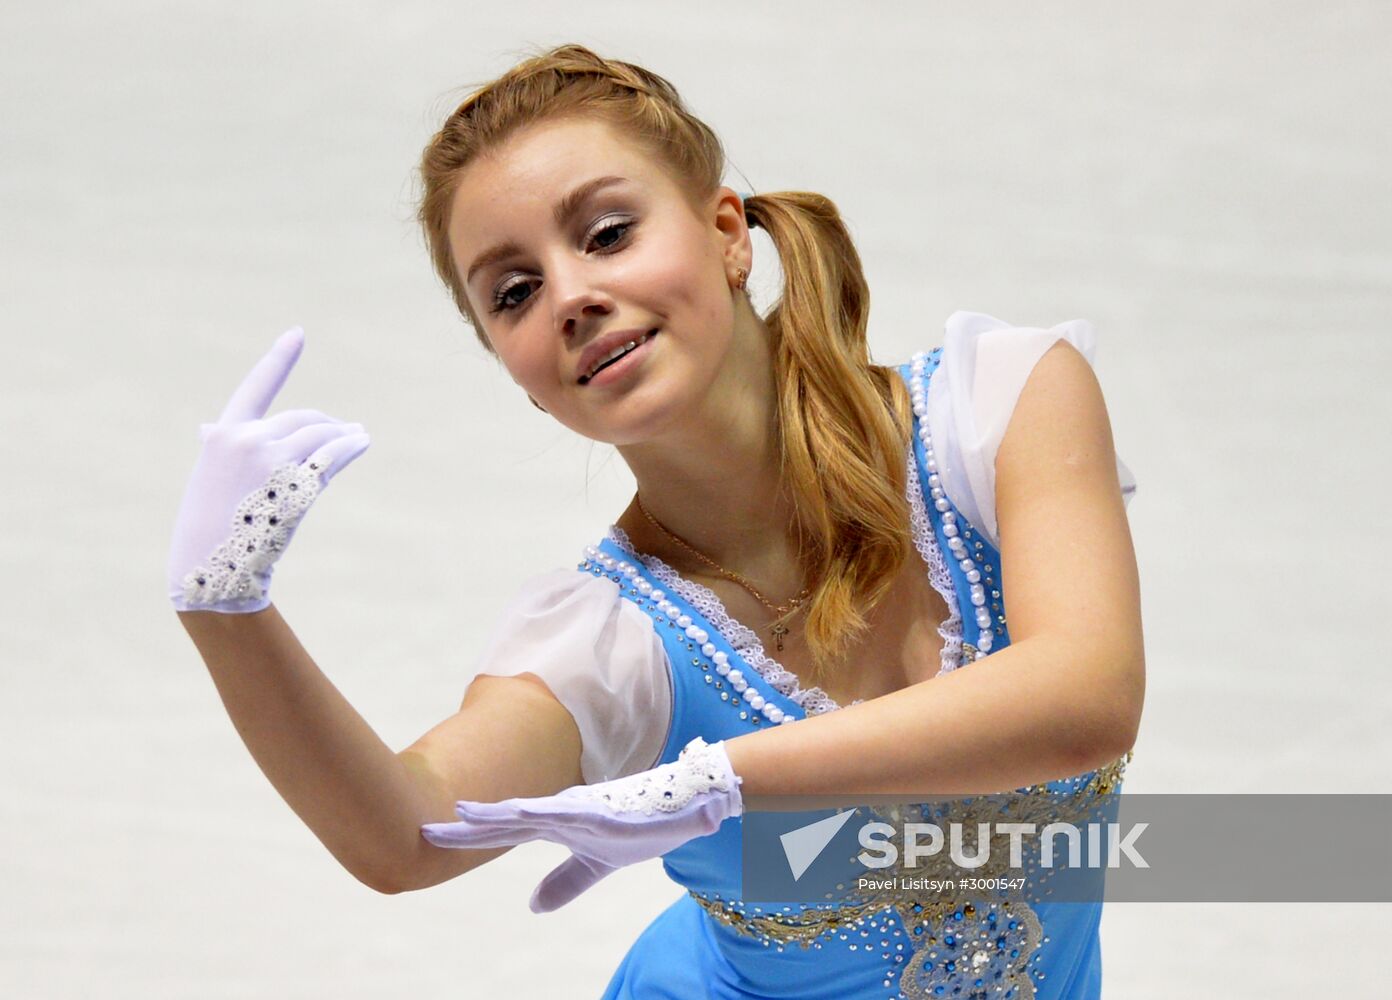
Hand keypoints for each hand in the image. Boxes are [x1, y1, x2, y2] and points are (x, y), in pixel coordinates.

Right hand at [167, 327, 369, 612]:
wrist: (210, 568)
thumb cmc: (209, 524)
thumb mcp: (208, 477)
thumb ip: (218, 447)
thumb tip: (206, 426)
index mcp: (223, 434)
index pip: (256, 386)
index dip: (278, 360)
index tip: (298, 334)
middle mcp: (247, 440)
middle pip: (303, 419)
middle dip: (326, 424)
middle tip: (346, 429)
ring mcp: (272, 461)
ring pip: (322, 436)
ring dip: (345, 435)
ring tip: (359, 436)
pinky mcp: (296, 485)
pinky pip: (332, 457)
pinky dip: (350, 447)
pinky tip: (360, 442)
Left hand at [420, 737, 742, 911]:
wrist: (685, 807)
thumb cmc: (641, 828)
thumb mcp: (597, 866)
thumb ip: (564, 882)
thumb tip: (532, 906)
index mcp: (556, 823)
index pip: (502, 832)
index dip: (467, 835)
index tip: (429, 837)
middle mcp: (559, 811)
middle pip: (504, 821)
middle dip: (464, 827)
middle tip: (422, 830)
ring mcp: (579, 809)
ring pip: (528, 812)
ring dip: (494, 814)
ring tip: (460, 813)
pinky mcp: (601, 812)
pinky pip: (567, 812)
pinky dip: (540, 812)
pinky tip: (518, 813)